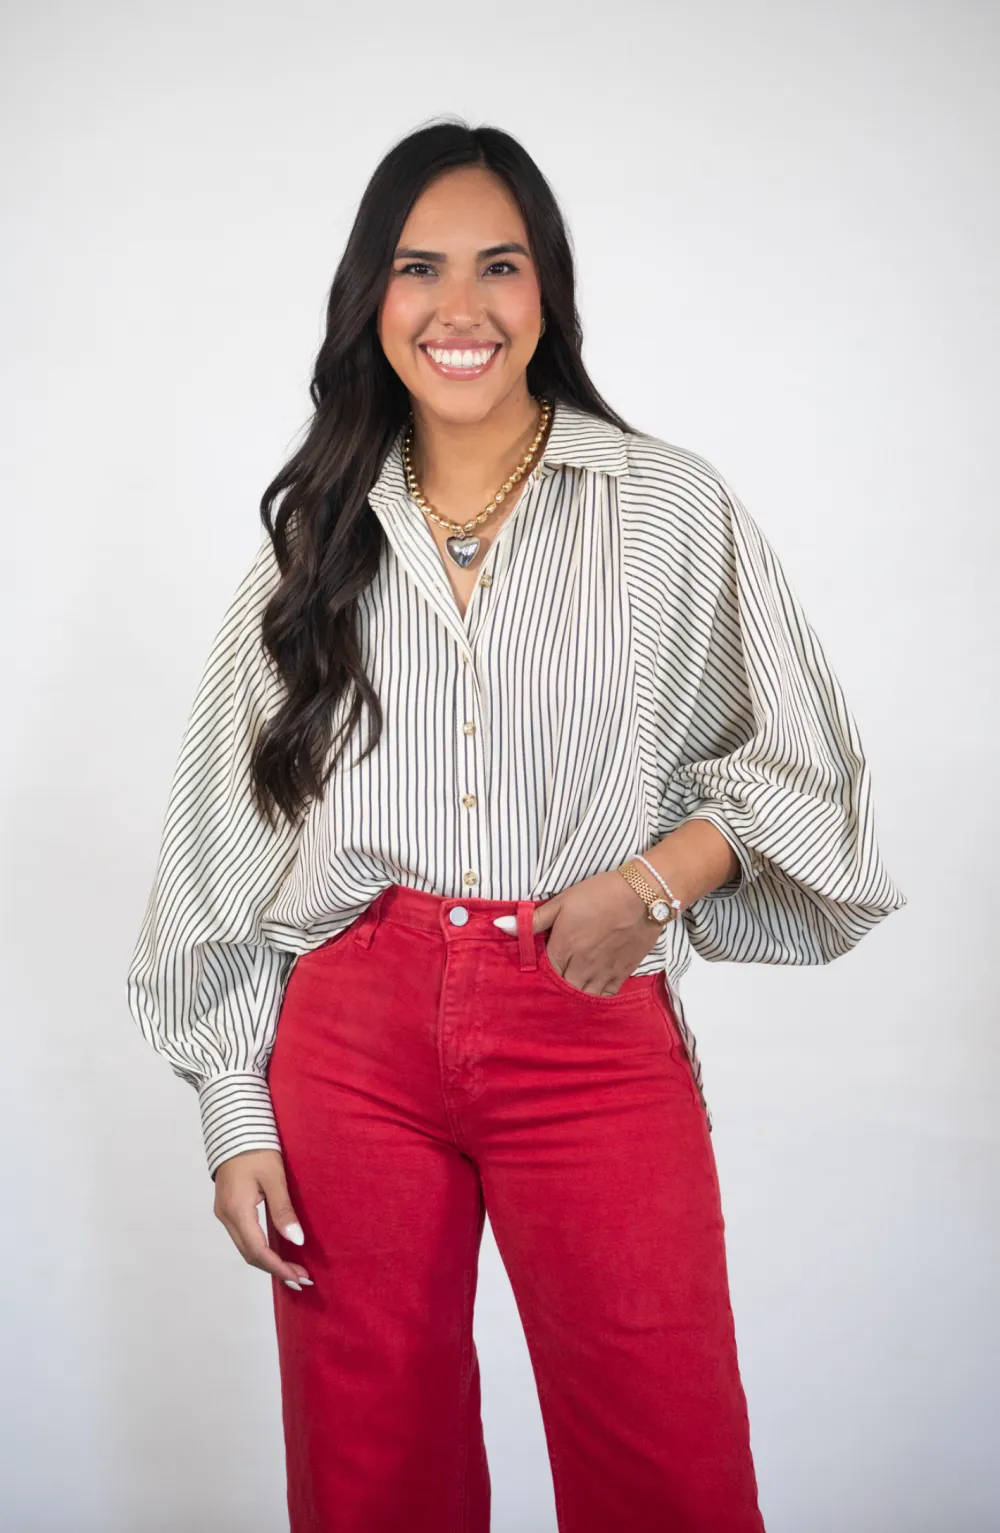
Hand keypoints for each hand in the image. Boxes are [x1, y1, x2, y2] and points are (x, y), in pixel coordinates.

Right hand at [213, 1149, 313, 1290]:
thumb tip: (295, 1240)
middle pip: (250, 1254)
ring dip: (267, 1261)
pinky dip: (260, 1248)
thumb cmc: (256, 1148)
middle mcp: (226, 1216)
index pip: (258, 1251)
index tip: (299, 1278)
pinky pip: (243, 1236)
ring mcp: (224, 1213)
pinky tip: (275, 1251)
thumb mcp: (275, 1178)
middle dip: (275, 1269)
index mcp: (237, 1210)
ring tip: (292, 1270)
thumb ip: (283, 1210)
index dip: (279, 1268)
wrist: (234, 1128)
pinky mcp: (227, 1208)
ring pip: (245, 1247)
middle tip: (301, 1279)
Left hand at [532, 868, 663, 995]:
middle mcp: (581, 966)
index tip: (537, 972)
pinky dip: (596, 997)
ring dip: (574, 995)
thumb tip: (500, 926)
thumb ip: (532, 920)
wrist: (642, 896)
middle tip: (551, 985)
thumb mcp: (562, 902)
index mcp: (563, 949)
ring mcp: (603, 972)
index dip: (538, 975)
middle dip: (555, 989)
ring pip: (583, 996)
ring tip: (570, 989)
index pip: (543, 975)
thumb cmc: (599, 894)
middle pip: (561, 990)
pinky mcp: (622, 973)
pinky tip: (591, 991)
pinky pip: (605, 995)